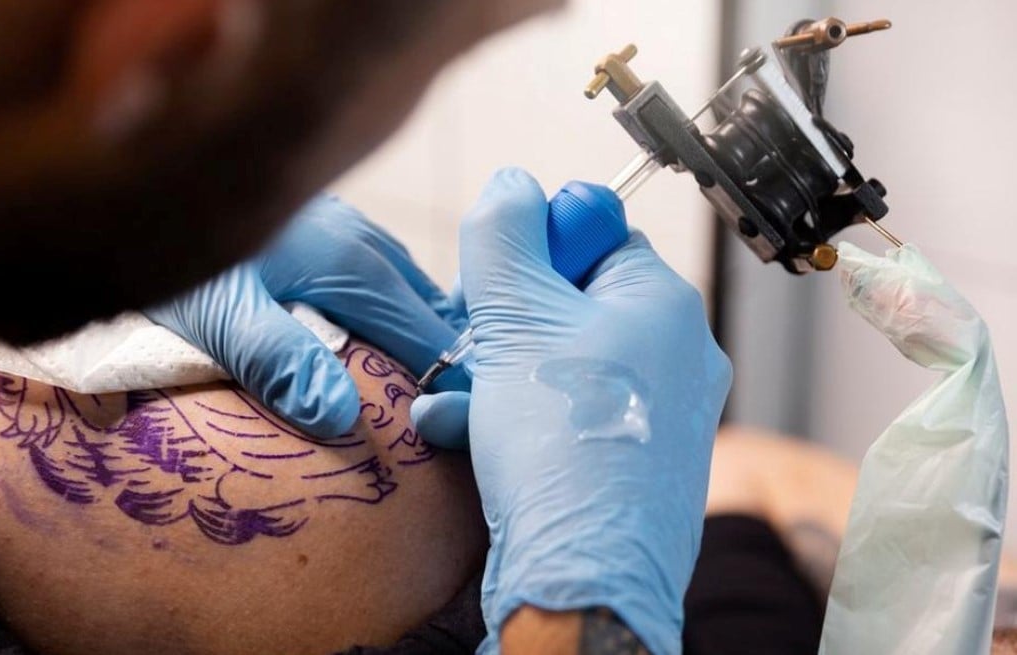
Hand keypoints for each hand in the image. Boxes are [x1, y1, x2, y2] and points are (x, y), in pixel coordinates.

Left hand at [147, 194, 468, 438]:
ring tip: (422, 388)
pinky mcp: (319, 222)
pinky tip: (371, 336)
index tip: (465, 432)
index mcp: (351, 263)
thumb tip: (344, 418)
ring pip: (404, 288)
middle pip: (426, 309)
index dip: (453, 384)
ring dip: (416, 334)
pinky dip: (389, 310)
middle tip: (452, 421)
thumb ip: (279, 361)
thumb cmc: (170, 254)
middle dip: (442, 361)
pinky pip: (377, 272)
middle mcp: (360, 237)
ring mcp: (342, 223)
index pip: (429, 335)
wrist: (136, 182)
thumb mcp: (218, 317)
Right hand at [412, 168, 730, 652]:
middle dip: (501, 319)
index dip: (534, 248)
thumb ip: (505, 233)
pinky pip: (567, 416)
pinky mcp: (633, 464)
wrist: (586, 576)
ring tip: (452, 399)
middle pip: (571, 301)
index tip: (493, 281)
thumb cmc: (563, 445)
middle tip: (464, 341)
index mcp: (662, 302)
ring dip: (494, 372)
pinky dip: (515, 418)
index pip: (596, 232)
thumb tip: (512, 183)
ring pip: (559, 364)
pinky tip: (462, 433)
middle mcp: (675, 353)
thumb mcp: (515, 315)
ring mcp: (658, 414)